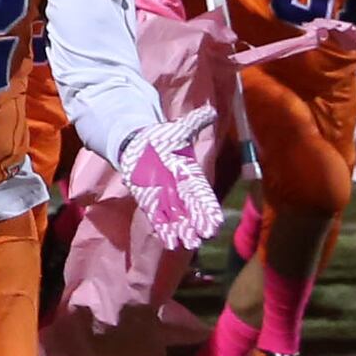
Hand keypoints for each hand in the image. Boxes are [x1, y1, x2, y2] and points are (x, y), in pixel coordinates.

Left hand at [118, 113, 223, 249]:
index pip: (203, 193)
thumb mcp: (180, 130)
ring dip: (183, 231)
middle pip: (192, 210)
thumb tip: (210, 111)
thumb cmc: (163, 139)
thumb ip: (195, 122)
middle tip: (205, 236)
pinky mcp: (150, 201)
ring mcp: (166, 197)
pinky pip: (159, 218)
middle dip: (198, 223)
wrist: (139, 145)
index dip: (209, 207)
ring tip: (189, 244)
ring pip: (178, 218)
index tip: (216, 221)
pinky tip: (170, 242)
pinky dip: (164, 230)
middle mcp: (181, 189)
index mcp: (190, 174)